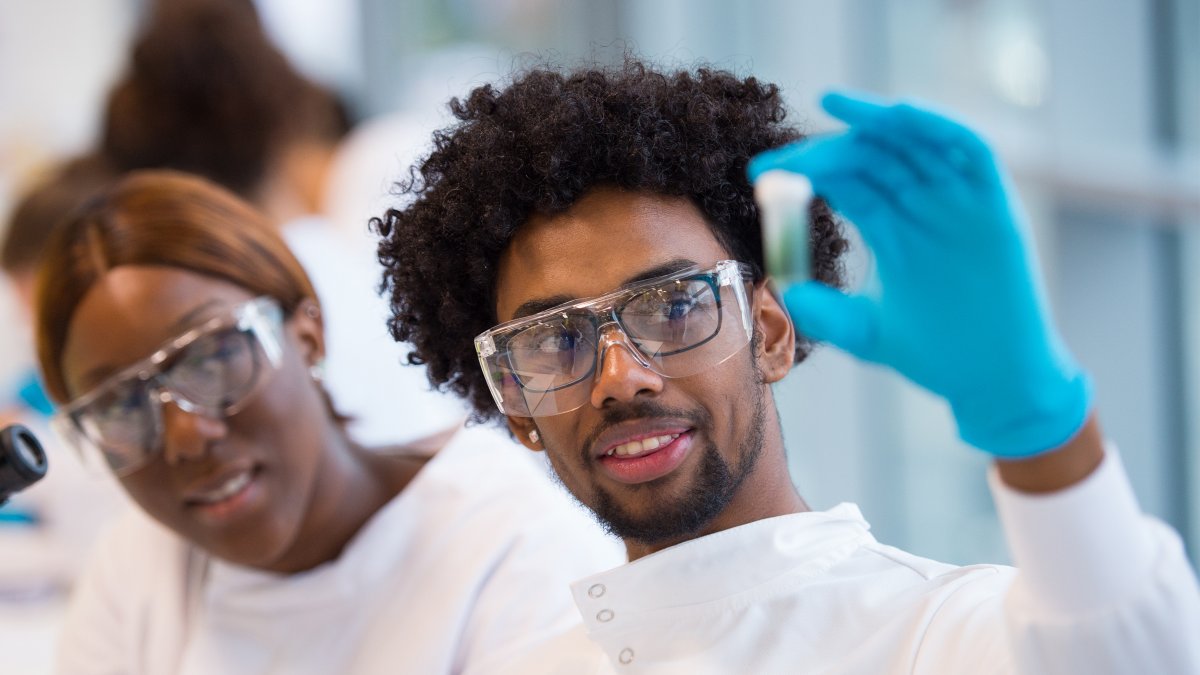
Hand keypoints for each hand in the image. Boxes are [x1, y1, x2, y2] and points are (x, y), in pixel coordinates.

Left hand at [748, 91, 1090, 457]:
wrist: (992, 380)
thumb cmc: (932, 353)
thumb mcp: (865, 332)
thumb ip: (825, 313)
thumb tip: (785, 290)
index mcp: (889, 226)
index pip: (843, 180)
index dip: (804, 168)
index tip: (760, 173)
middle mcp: (923, 205)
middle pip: (873, 155)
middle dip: (829, 146)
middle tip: (788, 158)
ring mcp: (960, 202)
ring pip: (918, 140)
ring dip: (880, 117)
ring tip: (837, 103)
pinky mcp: (997, 206)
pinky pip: (972, 152)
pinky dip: (940, 127)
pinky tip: (901, 115)